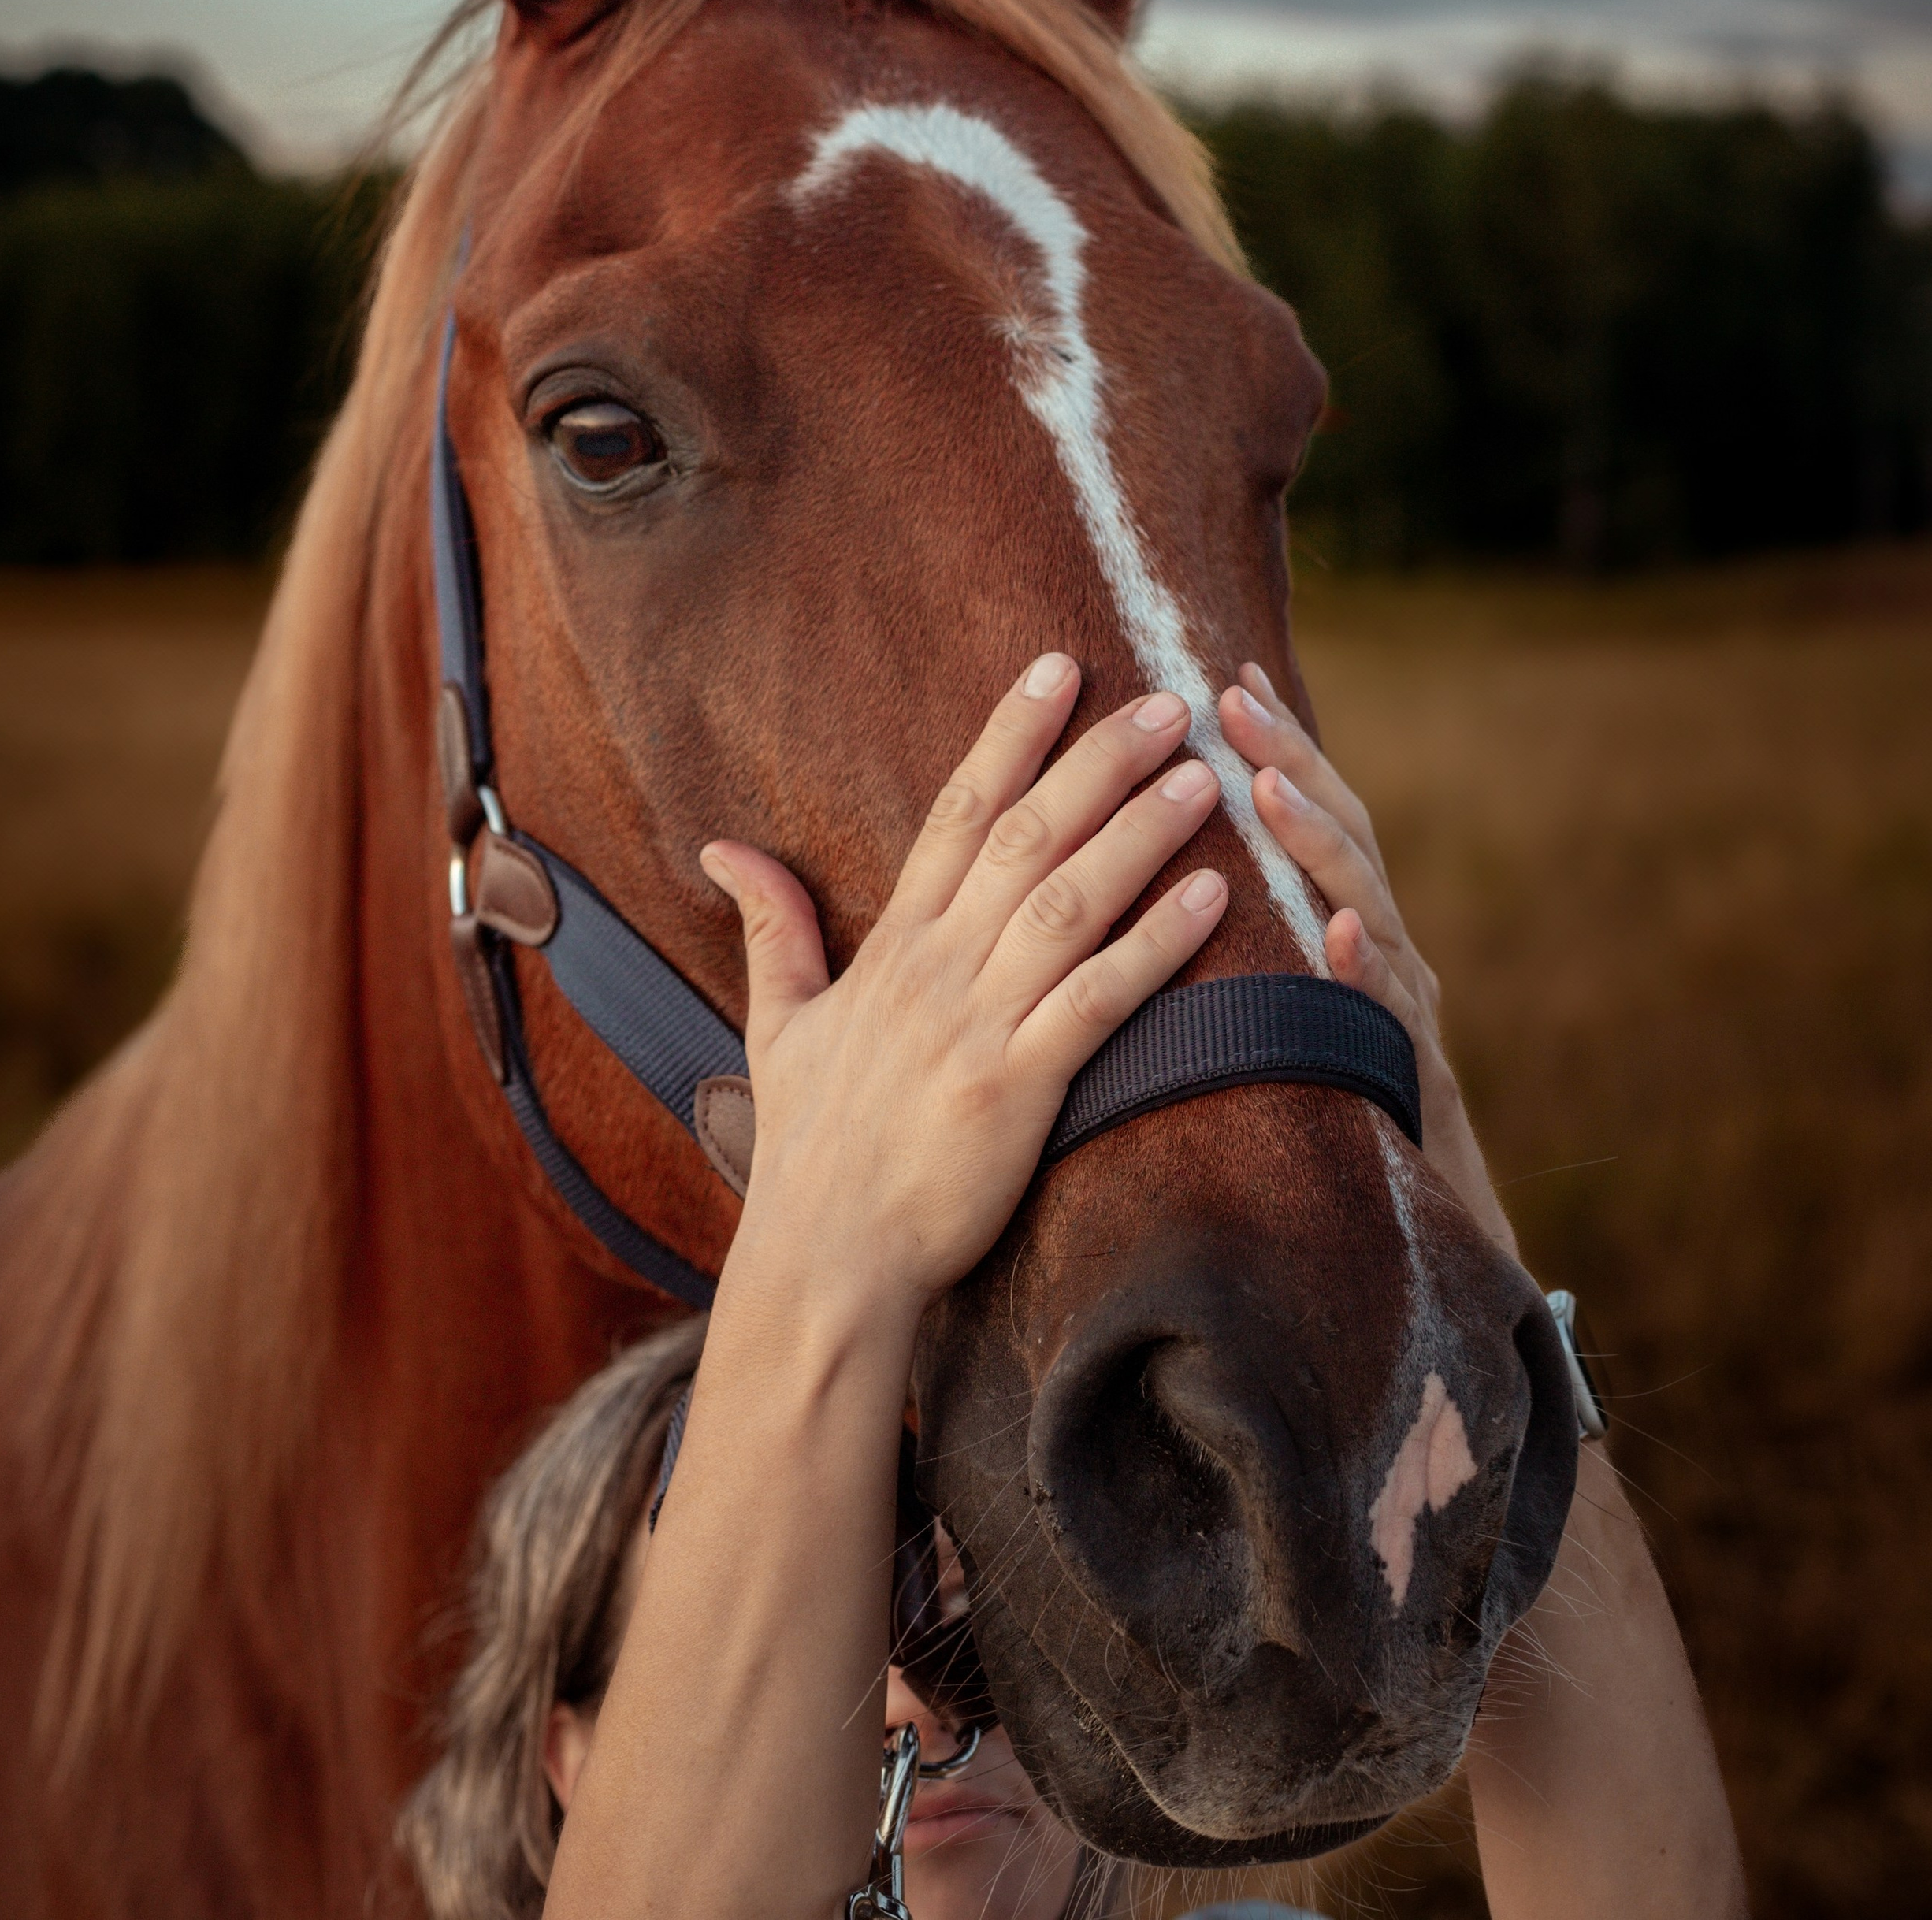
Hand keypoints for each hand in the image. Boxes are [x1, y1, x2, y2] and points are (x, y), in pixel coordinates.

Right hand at [701, 656, 1227, 1319]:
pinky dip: (1155, 945)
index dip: (1011, 734)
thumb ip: (772, 926)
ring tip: (1202, 776)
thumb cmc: (811, 1148)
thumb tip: (722, 848)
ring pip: (1068, 903)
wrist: (824, 1261)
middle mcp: (936, 969)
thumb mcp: (778, 1023)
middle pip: (1025, 838)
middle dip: (1098, 762)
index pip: (957, 812)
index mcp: (892, 947)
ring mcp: (977, 1027)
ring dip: (1139, 834)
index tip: (1061, 668)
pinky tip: (1209, 897)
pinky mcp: (1017, 1090)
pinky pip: (1097, 1001)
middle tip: (1167, 703)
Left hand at [1215, 662, 1515, 1252]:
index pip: (1302, 822)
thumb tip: (1173, 875)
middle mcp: (1378, 953)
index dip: (1274, 747)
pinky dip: (1366, 974)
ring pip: (1368, 908)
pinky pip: (1388, 1019)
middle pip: (1343, 839)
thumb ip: (1255, 943)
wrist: (1401, 1244)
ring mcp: (1401, 1011)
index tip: (1226, 678)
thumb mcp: (1280, 1012)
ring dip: (1323, 846)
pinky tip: (1341, 938)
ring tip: (1274, 790)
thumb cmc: (1317, 1114)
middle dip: (1294, 762)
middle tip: (1236, 700)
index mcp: (1336, 932)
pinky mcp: (1411, 1079)